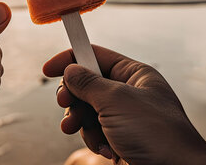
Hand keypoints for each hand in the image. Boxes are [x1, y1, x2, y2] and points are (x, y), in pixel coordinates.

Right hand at [43, 46, 205, 164]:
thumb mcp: (117, 101)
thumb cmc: (157, 134)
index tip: (48, 70)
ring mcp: (124, 118)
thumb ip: (89, 83)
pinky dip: (94, 140)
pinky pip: (94, 133)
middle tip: (66, 104)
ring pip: (86, 111)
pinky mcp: (120, 140)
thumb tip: (70, 70)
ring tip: (81, 131)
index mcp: (134, 75)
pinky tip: (105, 150)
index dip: (71, 59)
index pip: (96, 55)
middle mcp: (129, 94)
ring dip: (81, 122)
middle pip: (86, 85)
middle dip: (73, 97)